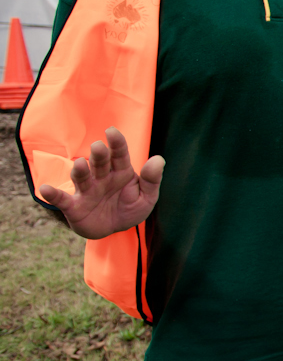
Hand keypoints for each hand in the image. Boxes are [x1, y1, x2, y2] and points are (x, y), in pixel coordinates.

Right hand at [37, 127, 164, 239]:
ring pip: (81, 177)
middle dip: (98, 155)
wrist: (112, 229)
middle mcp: (101, 177)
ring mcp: (86, 190)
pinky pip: (62, 199)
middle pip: (99, 163)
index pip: (119, 154)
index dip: (116, 143)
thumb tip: (159, 159)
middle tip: (98, 146)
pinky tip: (46, 189)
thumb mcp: (146, 197)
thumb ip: (152, 180)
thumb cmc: (129, 208)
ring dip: (80, 171)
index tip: (112, 131)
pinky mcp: (74, 206)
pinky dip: (53, 195)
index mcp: (120, 172)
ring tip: (80, 164)